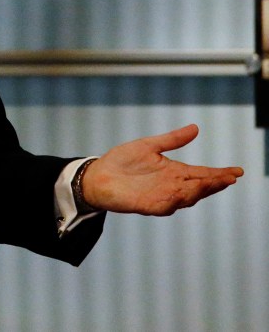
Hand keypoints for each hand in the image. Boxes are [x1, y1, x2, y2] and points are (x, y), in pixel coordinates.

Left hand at [82, 124, 243, 215]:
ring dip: (199, 191)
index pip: (202, 173)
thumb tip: (195, 128)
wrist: (97, 175)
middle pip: (199, 186)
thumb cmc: (122, 161)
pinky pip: (164, 206)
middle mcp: (172, 186)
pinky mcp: (146, 205)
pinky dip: (174, 201)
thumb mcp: (148, 145)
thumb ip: (172, 140)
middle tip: (230, 178)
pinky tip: (182, 194)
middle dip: (215, 183)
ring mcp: (161, 196)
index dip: (219, 174)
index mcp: (174, 172)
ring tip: (211, 182)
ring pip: (186, 197)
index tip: (237, 171)